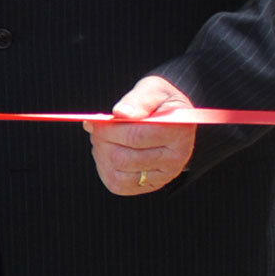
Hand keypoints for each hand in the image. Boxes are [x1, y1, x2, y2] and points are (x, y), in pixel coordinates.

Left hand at [83, 74, 195, 195]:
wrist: (174, 119)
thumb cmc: (160, 103)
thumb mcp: (153, 89)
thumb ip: (138, 100)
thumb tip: (120, 113)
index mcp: (178, 131)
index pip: (135, 136)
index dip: (108, 129)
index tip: (95, 121)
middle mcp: (175, 158)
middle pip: (122, 158)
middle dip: (102, 141)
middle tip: (98, 127)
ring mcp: (164, 175)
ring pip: (117, 173)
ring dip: (102, 154)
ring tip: (105, 138)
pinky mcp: (151, 185)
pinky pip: (118, 185)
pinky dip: (105, 168)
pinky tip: (109, 152)